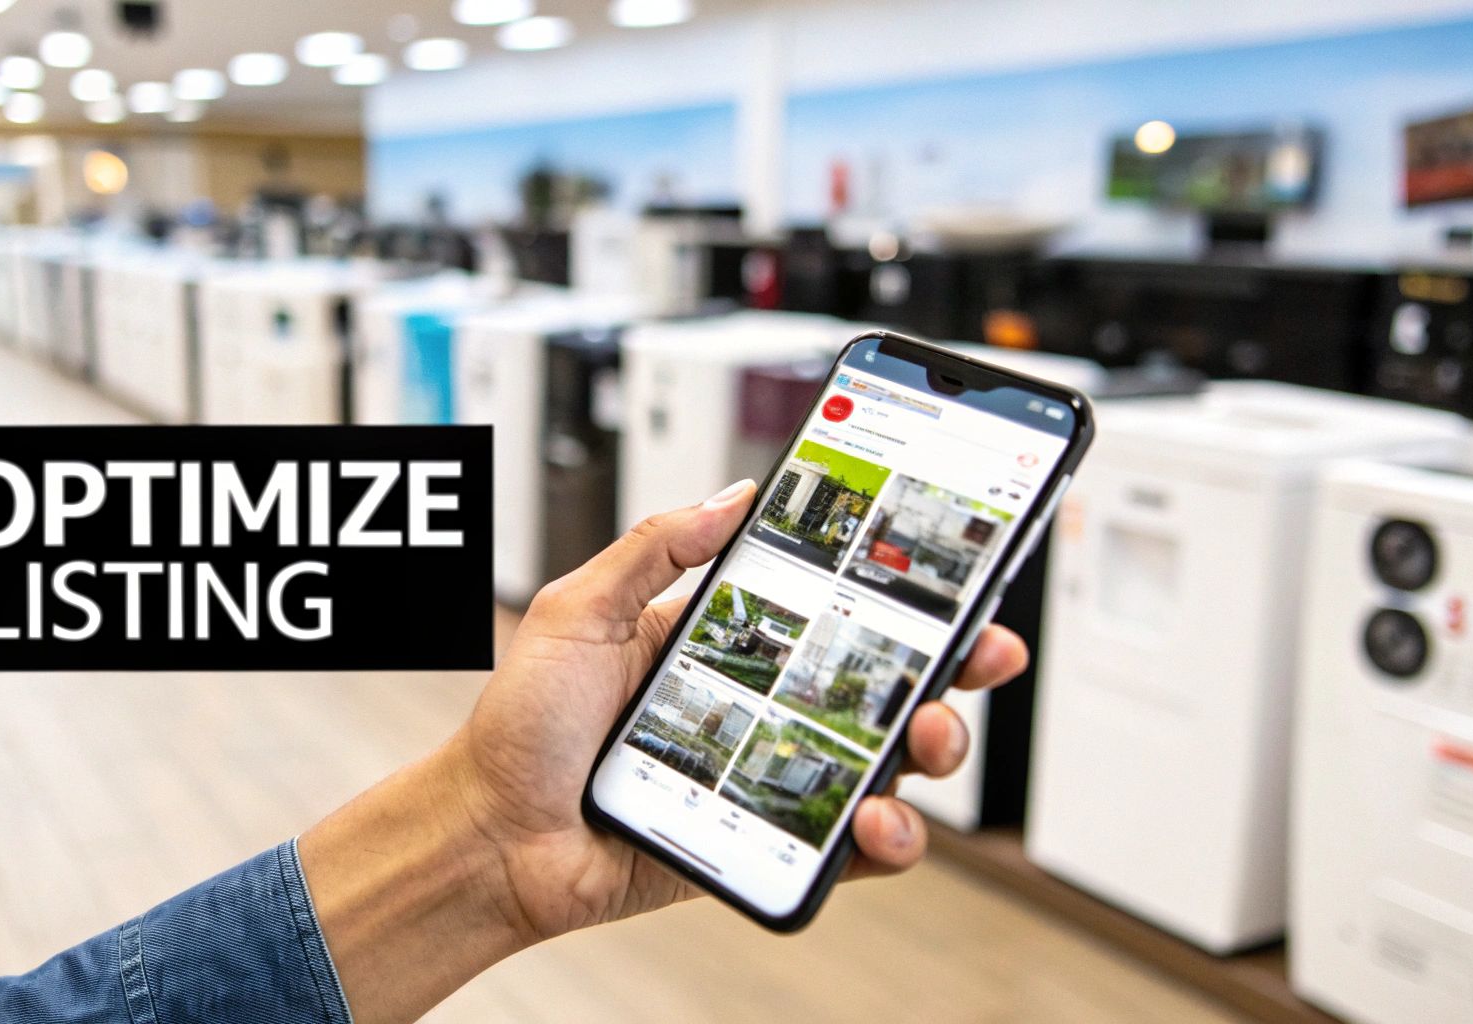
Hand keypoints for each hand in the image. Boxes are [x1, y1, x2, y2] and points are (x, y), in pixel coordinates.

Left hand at [302, 481, 1028, 1022]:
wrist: (492, 837)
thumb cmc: (521, 728)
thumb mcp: (577, 609)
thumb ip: (655, 547)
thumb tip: (733, 493)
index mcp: (719, 642)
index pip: (828, 606)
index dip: (894, 590)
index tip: (952, 569)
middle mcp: (756, 706)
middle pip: (877, 681)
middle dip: (949, 663)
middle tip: (981, 651)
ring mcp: (766, 773)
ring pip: (881, 760)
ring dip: (930, 746)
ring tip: (927, 737)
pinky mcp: (765, 841)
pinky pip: (846, 843)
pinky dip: (885, 835)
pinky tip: (880, 818)